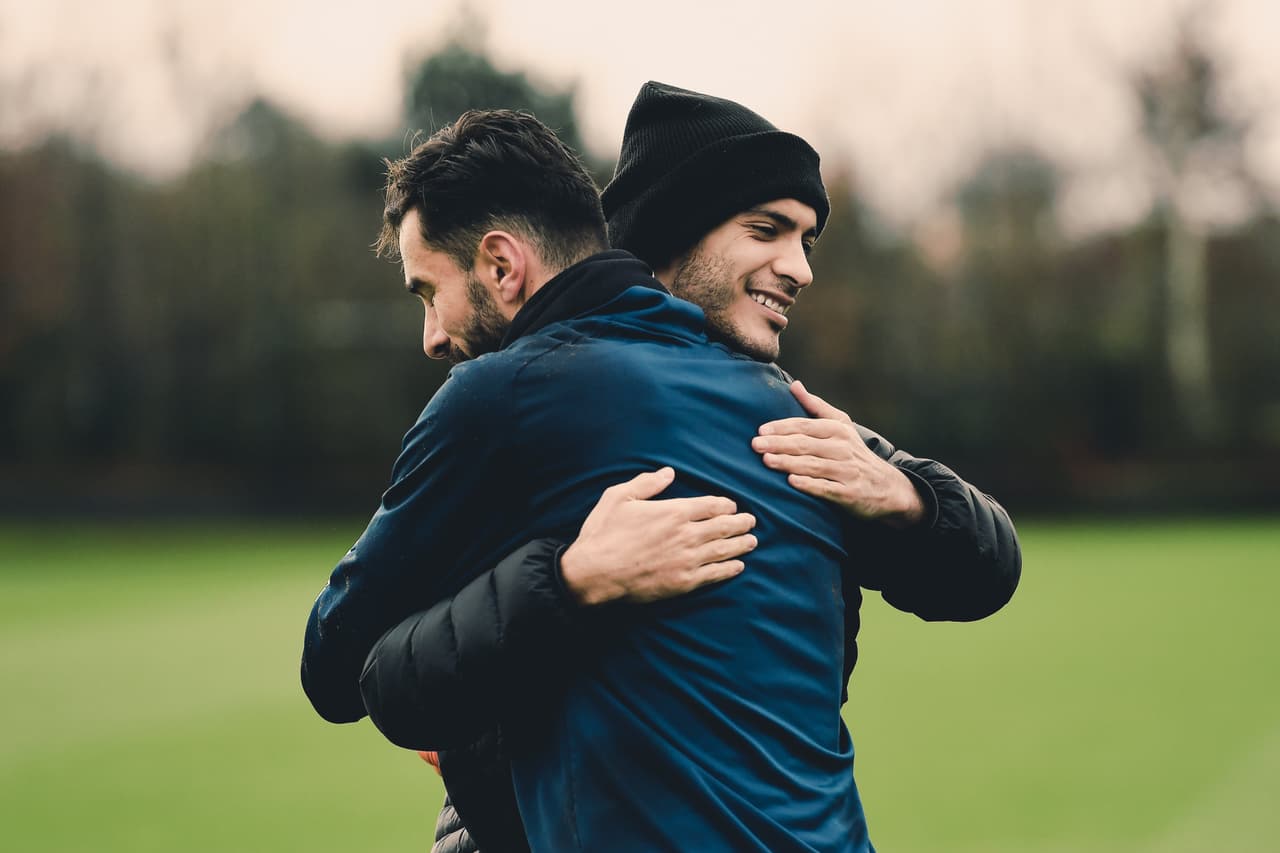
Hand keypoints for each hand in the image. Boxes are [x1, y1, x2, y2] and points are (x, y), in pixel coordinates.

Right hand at [559, 467, 756, 605]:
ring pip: (725, 550)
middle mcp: (686, 535)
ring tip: (752, 541)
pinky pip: (715, 574)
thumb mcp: (619, 497)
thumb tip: (668, 472)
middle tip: (751, 522)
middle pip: (724, 526)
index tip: (732, 506)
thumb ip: (646, 483)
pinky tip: (739, 566)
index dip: (727, 505)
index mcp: (674, 512)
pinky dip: (730, 569)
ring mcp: (687, 560)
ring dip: (742, 544)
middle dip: (741, 523)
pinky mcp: (684, 582)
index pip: (712, 505)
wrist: (595, 573)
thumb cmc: (604, 533)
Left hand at [751, 380, 925, 527]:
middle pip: (806, 444)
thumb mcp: (841, 426)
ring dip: (789, 462)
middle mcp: (843, 448)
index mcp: (837, 430)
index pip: (805, 425)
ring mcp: (847, 471)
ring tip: (767, 460)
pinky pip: (826, 488)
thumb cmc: (855, 454)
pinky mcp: (849, 493)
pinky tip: (792, 482)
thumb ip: (815, 406)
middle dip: (779, 443)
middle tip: (755, 445)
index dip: (782, 427)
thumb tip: (794, 385)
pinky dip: (810, 484)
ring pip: (813, 465)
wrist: (888, 488)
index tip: (761, 430)